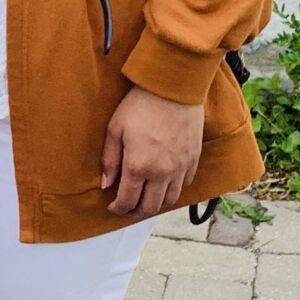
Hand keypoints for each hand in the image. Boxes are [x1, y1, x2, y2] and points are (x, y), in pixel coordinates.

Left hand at [101, 85, 206, 218]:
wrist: (173, 88)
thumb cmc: (141, 105)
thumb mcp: (115, 129)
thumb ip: (109, 160)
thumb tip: (106, 185)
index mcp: (138, 166)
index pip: (127, 201)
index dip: (118, 209)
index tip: (113, 207)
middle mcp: (161, 172)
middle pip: (149, 207)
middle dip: (136, 211)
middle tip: (128, 206)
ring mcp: (180, 168)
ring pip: (169, 200)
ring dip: (156, 204)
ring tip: (146, 197)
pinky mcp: (193, 160)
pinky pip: (185, 185)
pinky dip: (173, 189)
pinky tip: (164, 183)